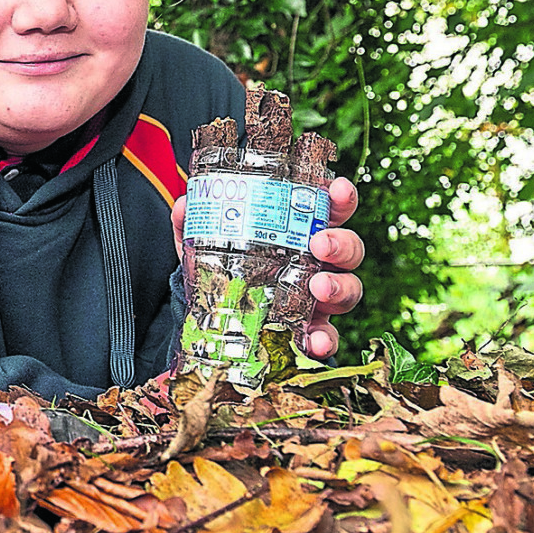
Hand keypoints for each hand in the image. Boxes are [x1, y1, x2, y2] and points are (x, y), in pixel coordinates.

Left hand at [172, 178, 363, 359]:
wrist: (215, 311)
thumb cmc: (227, 263)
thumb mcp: (208, 240)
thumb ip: (195, 222)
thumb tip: (184, 205)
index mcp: (302, 230)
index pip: (331, 208)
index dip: (340, 198)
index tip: (336, 190)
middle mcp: (320, 262)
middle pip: (349, 248)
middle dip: (340, 243)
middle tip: (319, 244)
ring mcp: (321, 297)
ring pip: (349, 289)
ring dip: (339, 287)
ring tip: (319, 288)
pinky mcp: (314, 330)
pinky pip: (330, 336)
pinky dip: (326, 340)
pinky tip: (316, 342)